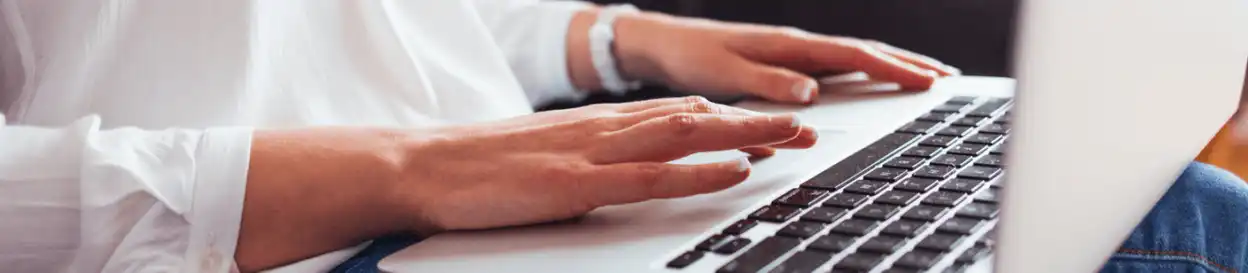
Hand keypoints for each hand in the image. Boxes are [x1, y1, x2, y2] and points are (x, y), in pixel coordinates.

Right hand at [390, 97, 816, 230]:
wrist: (421, 166)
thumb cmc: (476, 167)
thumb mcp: (543, 156)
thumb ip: (587, 160)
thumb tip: (620, 171)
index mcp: (595, 126)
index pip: (676, 115)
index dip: (729, 119)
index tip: (769, 124)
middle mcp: (602, 130)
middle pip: (694, 118)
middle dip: (754, 122)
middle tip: (805, 126)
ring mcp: (591, 153)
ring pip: (685, 136)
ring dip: (745, 136)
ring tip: (793, 137)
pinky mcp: (576, 182)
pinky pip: (650, 176)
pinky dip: (699, 171)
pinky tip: (735, 171)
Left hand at [612, 12, 959, 103]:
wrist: (664, 44)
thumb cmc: (691, 58)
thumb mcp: (727, 74)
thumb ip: (770, 84)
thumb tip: (811, 94)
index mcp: (789, 45)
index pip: (853, 55)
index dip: (892, 69)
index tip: (926, 82)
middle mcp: (796, 44)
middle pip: (863, 51)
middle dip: (906, 63)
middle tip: (945, 78)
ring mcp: (793, 50)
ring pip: (853, 56)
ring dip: (890, 64)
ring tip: (924, 76)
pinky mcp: (784, 60)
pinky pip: (835, 64)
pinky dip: (863, 69)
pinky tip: (874, 77)